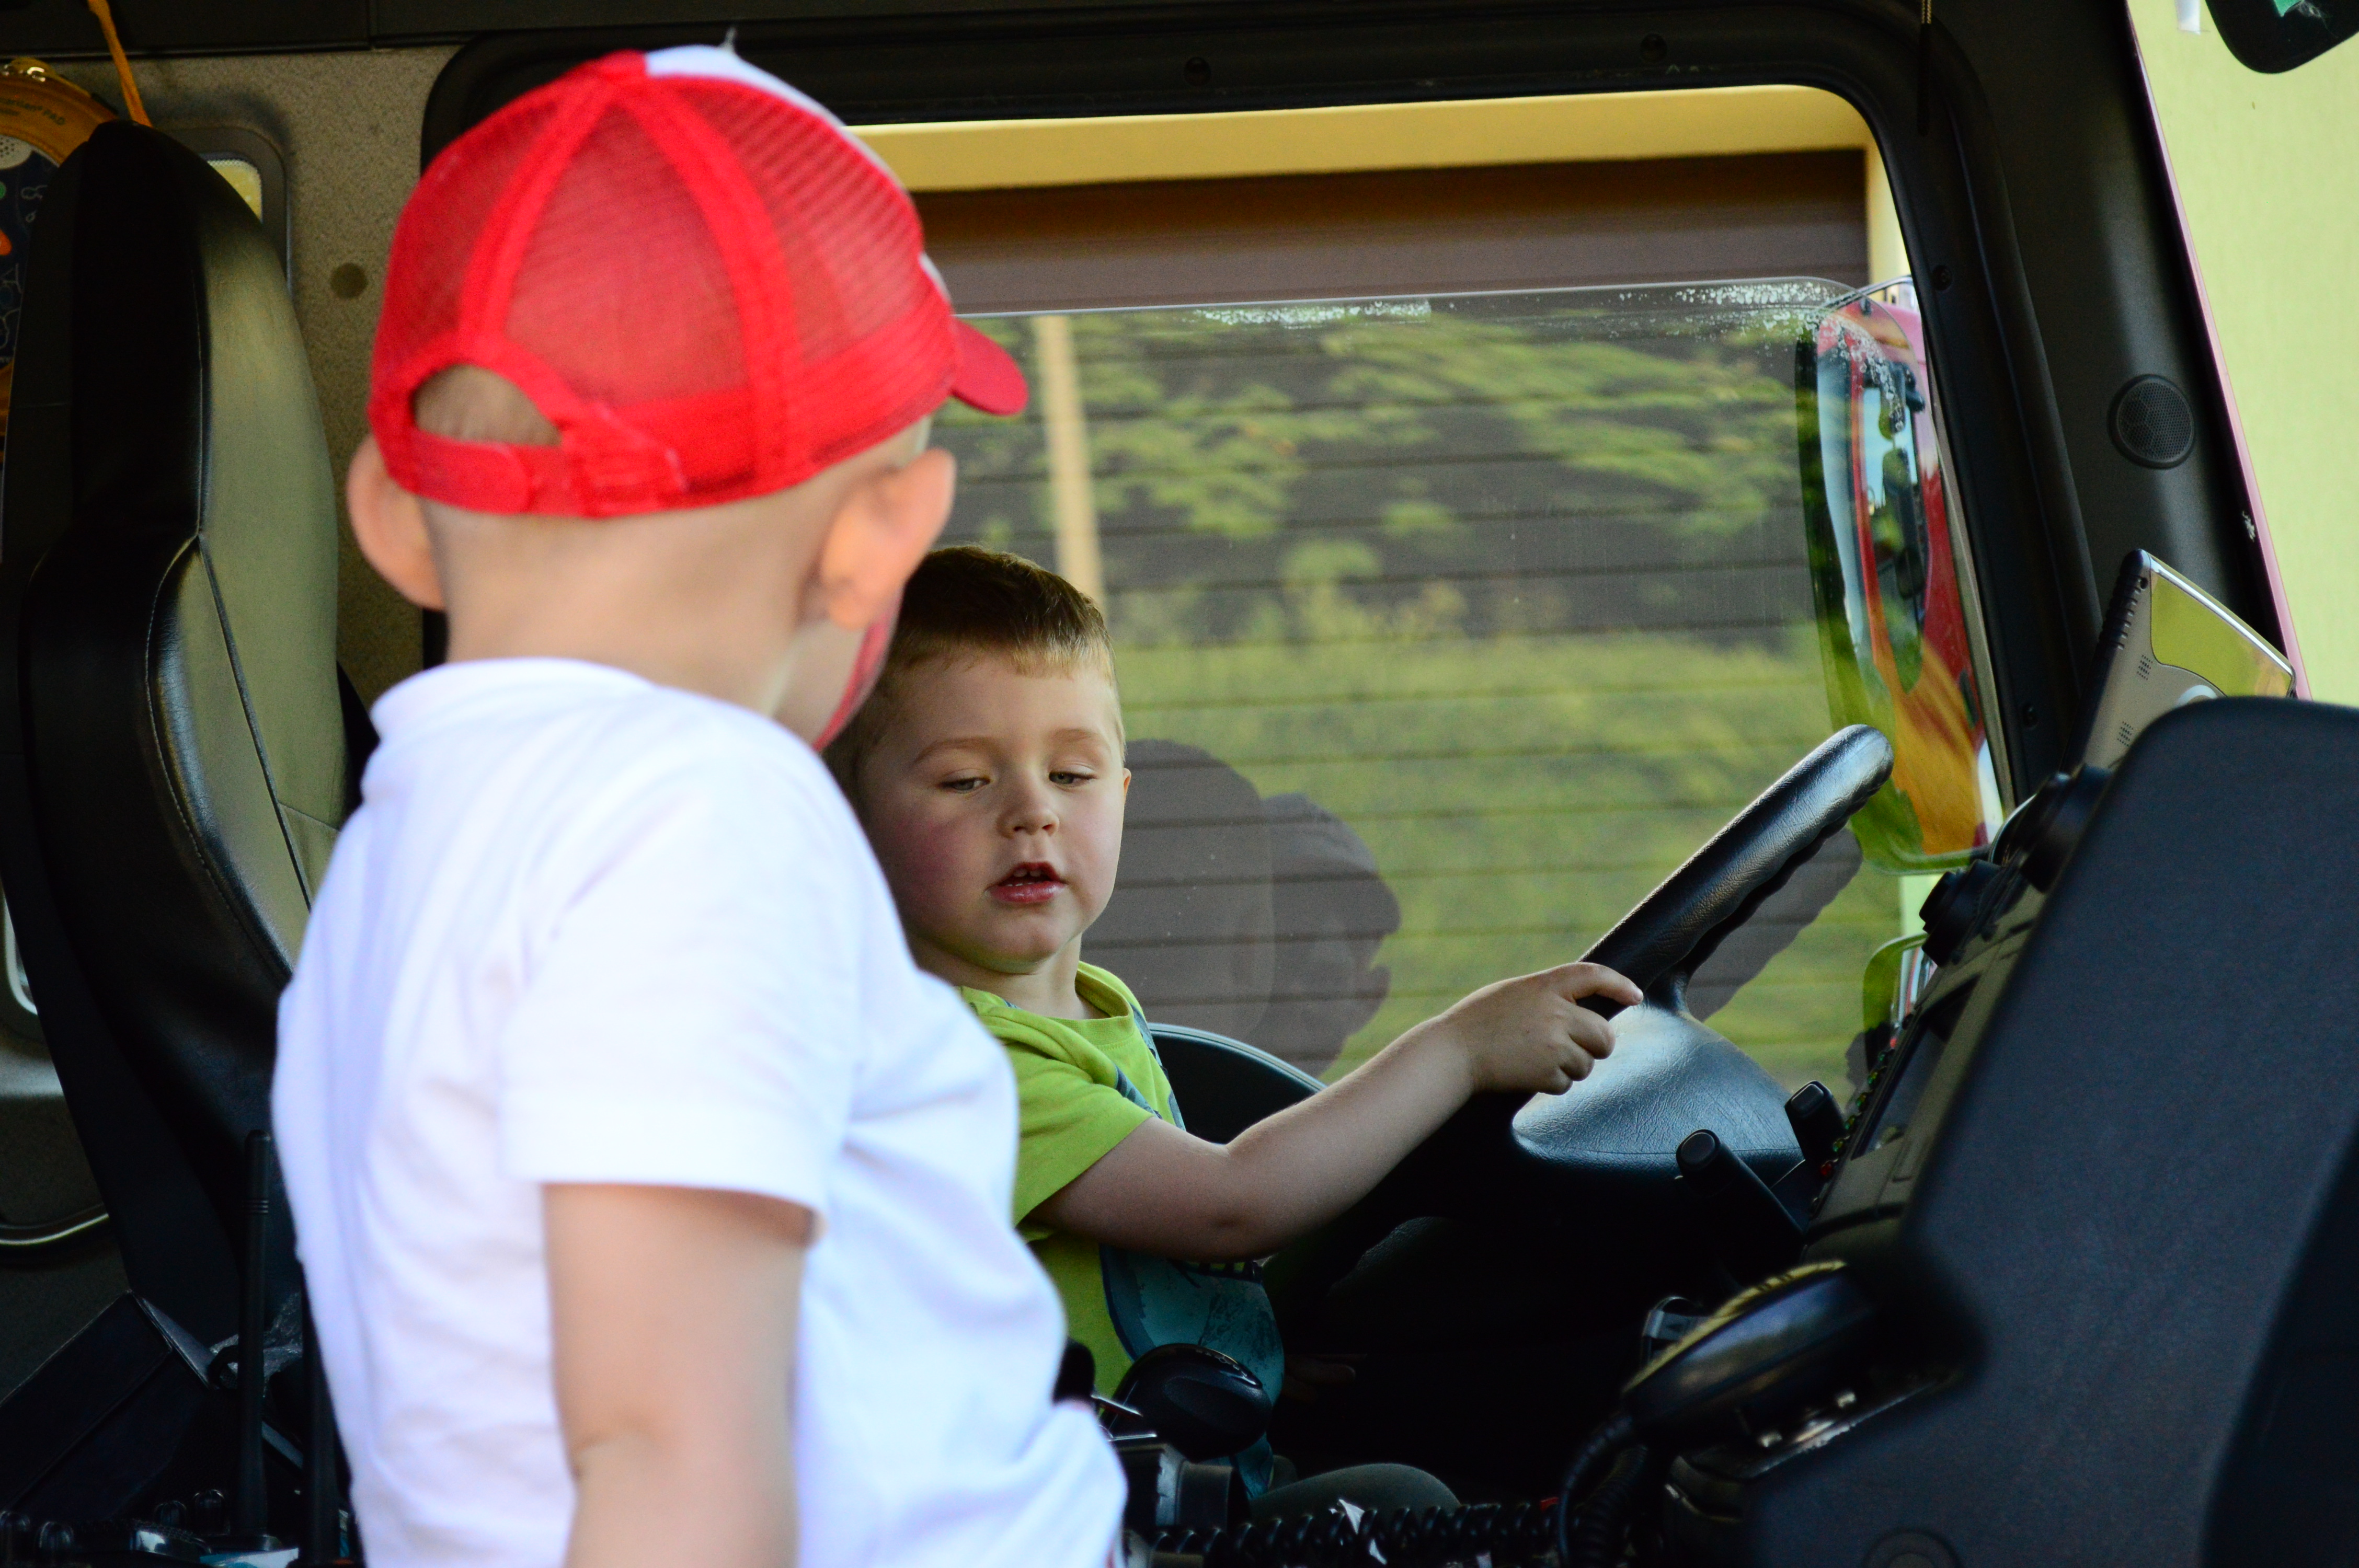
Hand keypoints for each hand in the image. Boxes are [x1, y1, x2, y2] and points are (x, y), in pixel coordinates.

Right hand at [1414, 962, 1642, 1096]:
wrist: (1451, 1053)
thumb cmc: (1476, 1022)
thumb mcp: (1512, 994)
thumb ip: (1546, 997)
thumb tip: (1580, 1012)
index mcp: (1544, 985)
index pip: (1593, 975)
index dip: (1618, 984)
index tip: (1634, 995)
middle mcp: (1556, 1012)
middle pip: (1603, 1034)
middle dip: (1595, 1046)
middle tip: (1576, 1049)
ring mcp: (1554, 1044)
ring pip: (1586, 1063)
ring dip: (1569, 1067)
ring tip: (1534, 1060)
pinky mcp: (1548, 1073)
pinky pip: (1566, 1083)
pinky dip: (1551, 1083)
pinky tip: (1525, 1073)